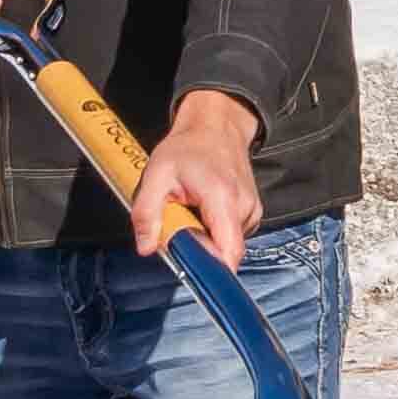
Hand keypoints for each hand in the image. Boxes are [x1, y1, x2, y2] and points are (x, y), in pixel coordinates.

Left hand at [129, 86, 268, 259]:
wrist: (216, 127)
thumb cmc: (188, 148)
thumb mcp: (155, 174)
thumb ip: (147, 213)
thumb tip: (145, 247)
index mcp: (223, 199)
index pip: (229, 252)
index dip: (212, 269)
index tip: (193, 271)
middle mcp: (244, 208)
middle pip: (223, 252)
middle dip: (198, 248)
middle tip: (179, 221)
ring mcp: (252, 211)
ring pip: (225, 244)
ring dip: (204, 237)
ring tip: (191, 209)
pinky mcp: (251, 214)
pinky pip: (230, 235)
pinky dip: (213, 229)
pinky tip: (204, 208)